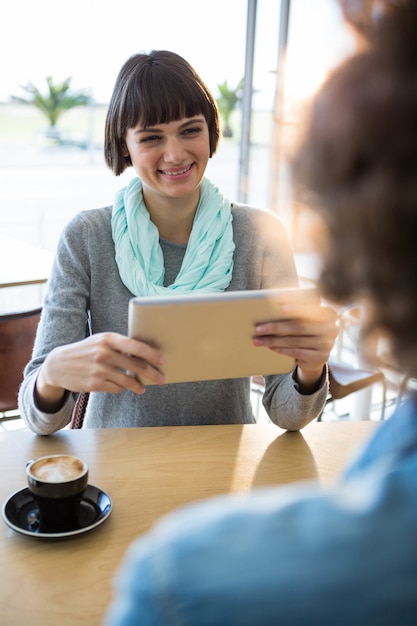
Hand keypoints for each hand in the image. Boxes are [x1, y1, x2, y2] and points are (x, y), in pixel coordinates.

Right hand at [35, 332, 164, 411]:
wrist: (58, 364)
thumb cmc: (86, 350)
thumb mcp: (100, 341)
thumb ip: (120, 345)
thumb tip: (146, 354)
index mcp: (108, 338)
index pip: (135, 346)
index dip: (151, 354)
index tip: (162, 360)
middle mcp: (103, 353)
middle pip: (136, 366)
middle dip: (152, 374)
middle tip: (162, 378)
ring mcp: (98, 369)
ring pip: (128, 380)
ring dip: (139, 385)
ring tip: (143, 387)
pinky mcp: (94, 383)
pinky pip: (117, 388)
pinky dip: (123, 388)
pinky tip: (124, 387)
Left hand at [253, 299, 337, 391]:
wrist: (314, 356)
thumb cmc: (304, 331)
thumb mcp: (303, 320)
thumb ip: (294, 312)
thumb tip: (271, 305)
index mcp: (327, 312)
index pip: (312, 307)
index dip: (298, 308)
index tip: (282, 308)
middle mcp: (331, 327)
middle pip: (299, 326)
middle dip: (276, 327)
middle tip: (258, 329)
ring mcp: (327, 343)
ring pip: (295, 340)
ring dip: (274, 340)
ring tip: (258, 340)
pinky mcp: (321, 357)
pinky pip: (297, 352)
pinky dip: (281, 349)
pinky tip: (270, 347)